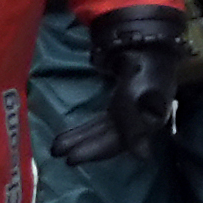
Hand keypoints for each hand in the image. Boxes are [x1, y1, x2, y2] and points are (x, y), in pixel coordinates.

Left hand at [65, 3, 187, 165]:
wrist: (145, 43)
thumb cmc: (141, 72)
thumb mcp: (136, 99)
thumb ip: (135, 127)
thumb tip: (143, 156)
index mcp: (146, 124)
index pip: (118, 143)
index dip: (94, 151)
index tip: (69, 159)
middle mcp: (138, 123)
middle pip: (107, 139)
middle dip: (82, 145)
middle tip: (56, 153)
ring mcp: (129, 113)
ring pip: (102, 130)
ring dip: (81, 137)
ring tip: (57, 145)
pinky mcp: (121, 103)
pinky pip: (101, 120)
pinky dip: (87, 127)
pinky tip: (72, 133)